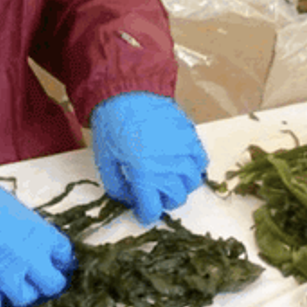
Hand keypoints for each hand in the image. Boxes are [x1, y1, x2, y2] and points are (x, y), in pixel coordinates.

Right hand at [0, 166, 73, 306]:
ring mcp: (0, 269)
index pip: (65, 256)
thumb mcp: (17, 209)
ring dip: (19, 293)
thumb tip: (41, 251)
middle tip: (38, 278)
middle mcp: (24, 254)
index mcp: (38, 232)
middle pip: (53, 285)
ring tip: (11, 283)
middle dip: (48, 283)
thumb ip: (32, 233)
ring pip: (24, 299)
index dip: (60, 261)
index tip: (54, 261)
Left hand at [90, 92, 207, 224]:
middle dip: (163, 201)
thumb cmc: (112, 126)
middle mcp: (168, 167)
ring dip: (180, 185)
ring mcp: (183, 151)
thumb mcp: (105, 160)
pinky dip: (194, 167)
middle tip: (153, 192)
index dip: (146, 214)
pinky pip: (201, 162)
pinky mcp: (191, 137)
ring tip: (168, 177)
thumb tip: (129, 200)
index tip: (142, 210)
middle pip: (176, 200)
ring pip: (192, 183)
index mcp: (144, 174)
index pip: (153, 211)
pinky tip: (180, 163)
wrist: (126, 92)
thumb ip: (116, 187)